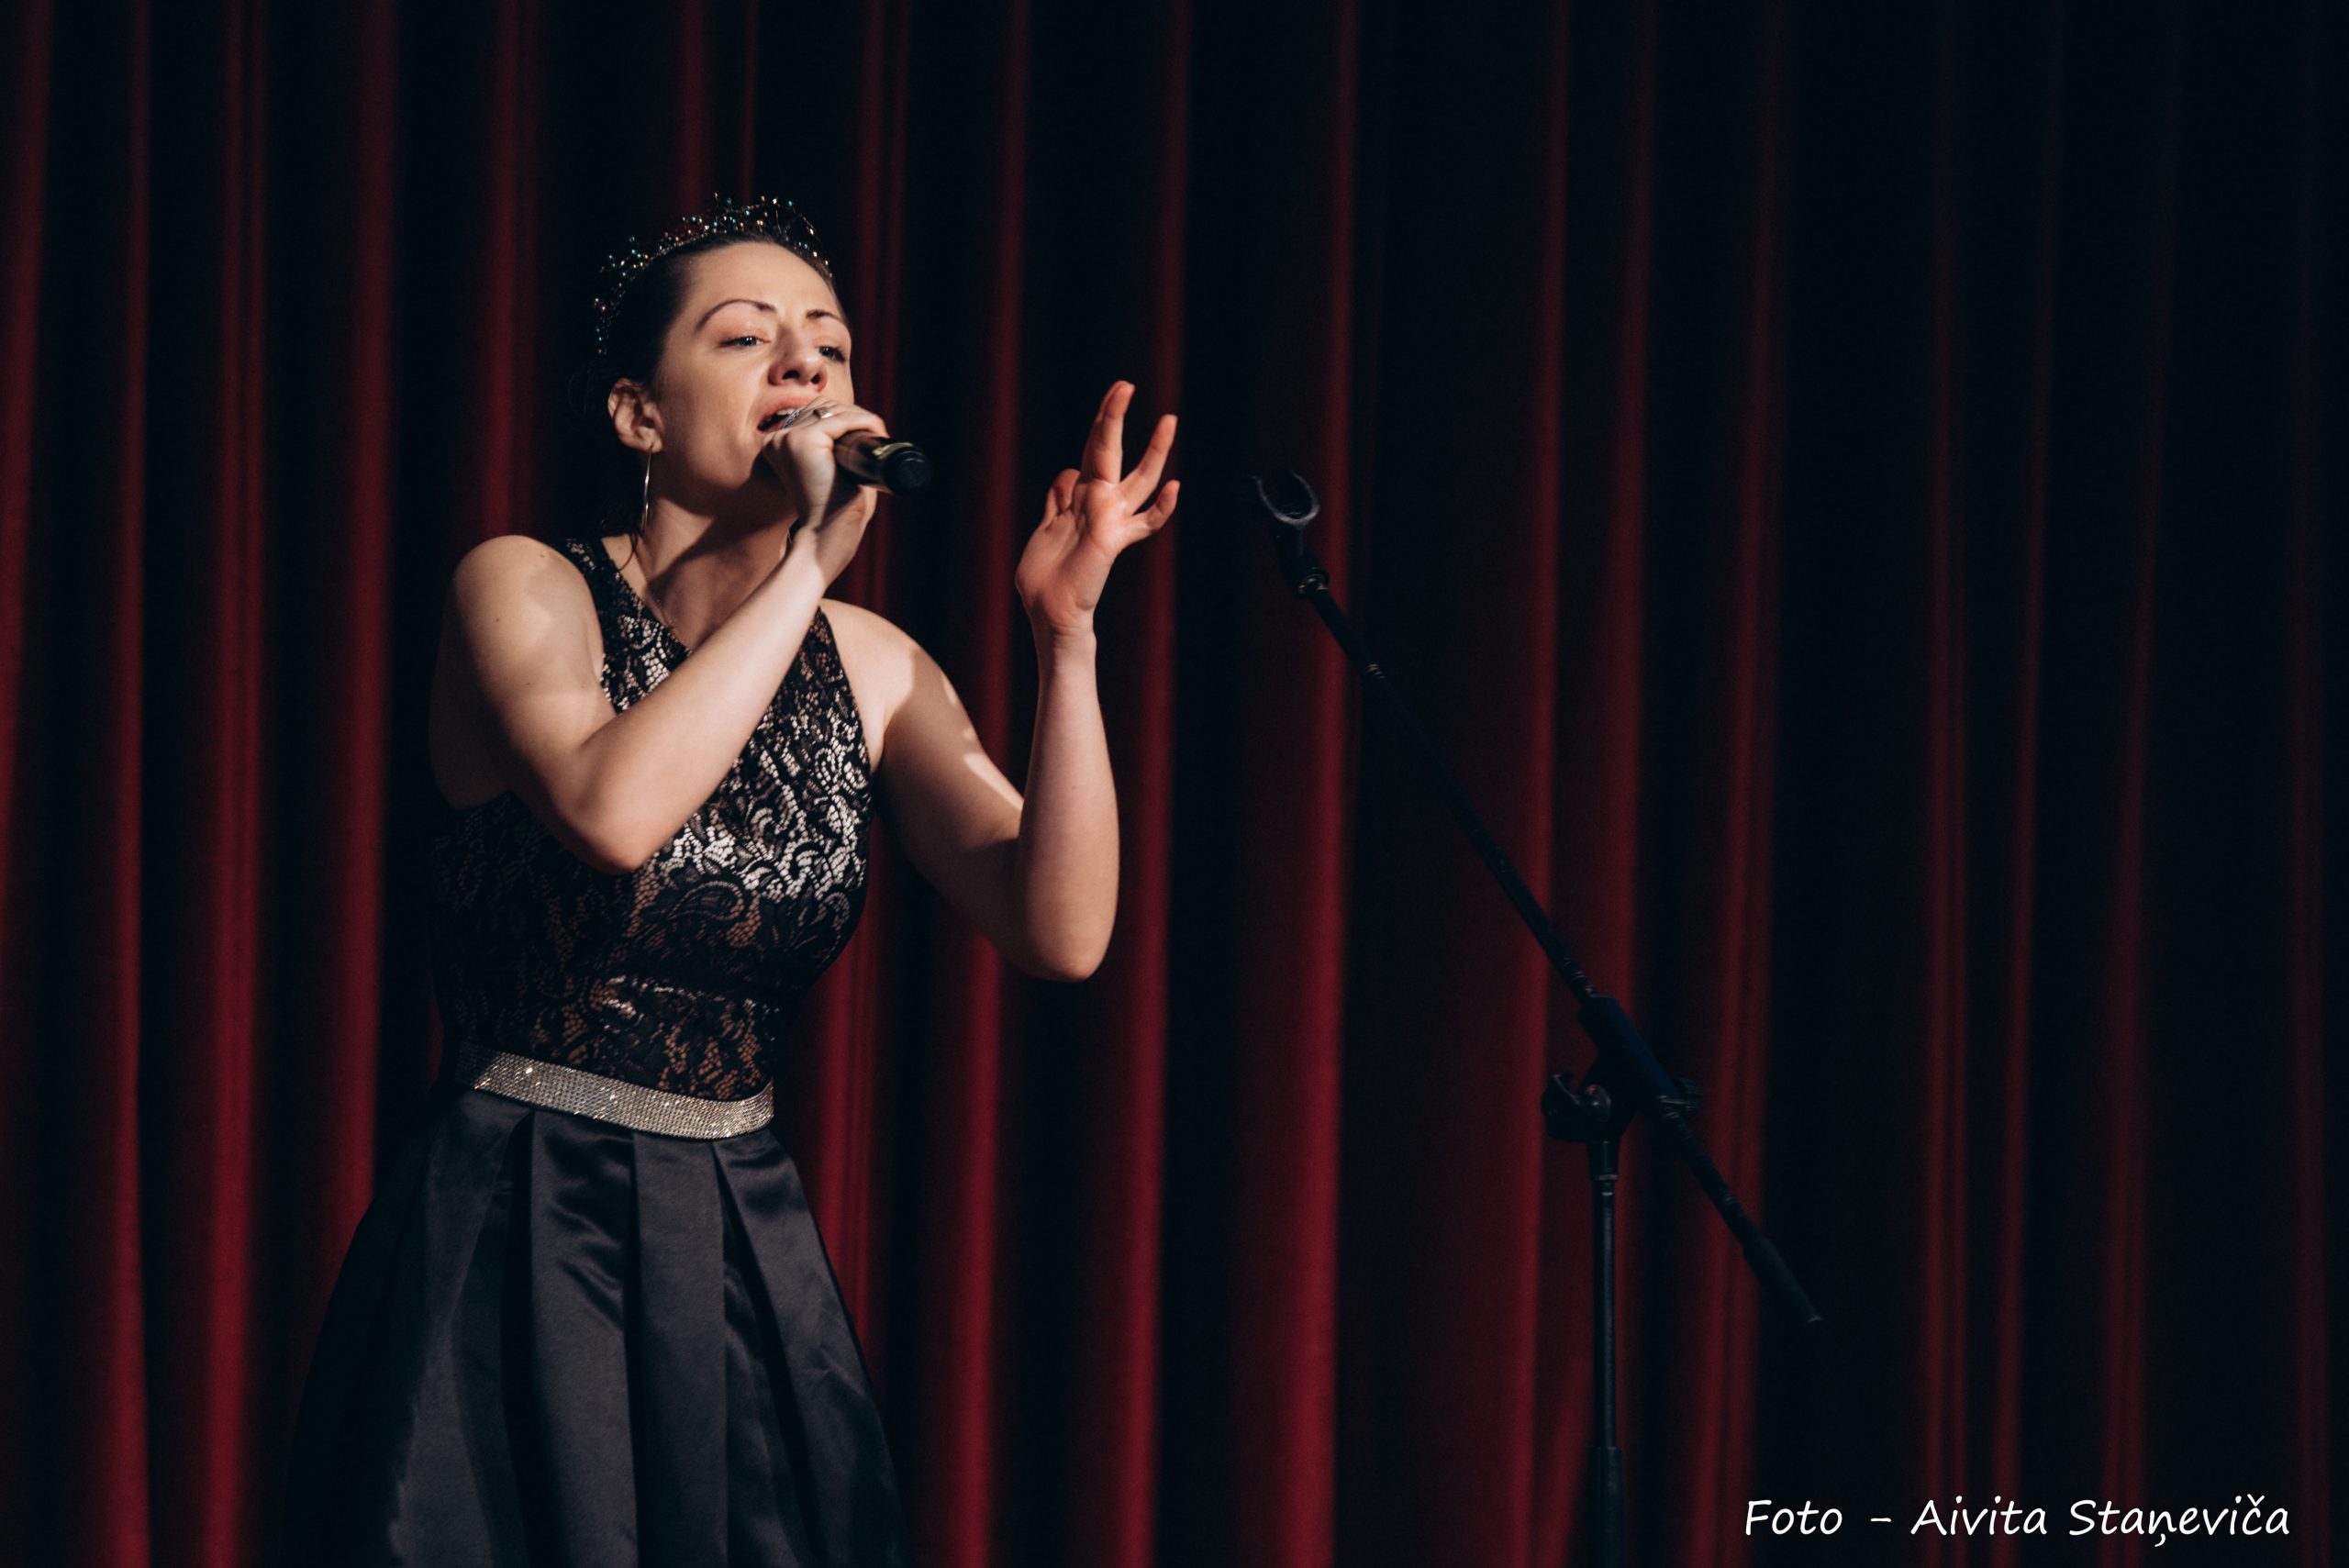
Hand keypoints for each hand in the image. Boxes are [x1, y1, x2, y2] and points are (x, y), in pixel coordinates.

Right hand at [762, 401, 886, 584]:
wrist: (827, 537)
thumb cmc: (836, 513)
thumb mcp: (833, 474)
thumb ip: (838, 451)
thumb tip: (864, 428)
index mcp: (779, 446)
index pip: (814, 413)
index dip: (846, 418)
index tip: (870, 433)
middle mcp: (778, 439)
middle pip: (823, 408)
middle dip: (855, 416)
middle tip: (879, 434)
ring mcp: (788, 438)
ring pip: (833, 411)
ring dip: (862, 418)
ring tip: (879, 435)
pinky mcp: (803, 440)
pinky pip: (841, 420)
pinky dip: (863, 422)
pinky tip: (877, 431)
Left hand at [1016, 382, 1177, 634]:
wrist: (1050, 614)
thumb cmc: (1044, 582)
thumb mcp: (1043, 532)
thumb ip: (1056, 503)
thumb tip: (1066, 474)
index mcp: (1079, 500)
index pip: (1092, 454)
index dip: (1101, 424)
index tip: (1116, 396)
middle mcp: (1099, 505)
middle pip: (1111, 452)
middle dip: (1116, 418)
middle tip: (1125, 385)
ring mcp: (1109, 520)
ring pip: (1139, 478)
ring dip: (1155, 450)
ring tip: (1169, 420)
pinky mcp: (1113, 539)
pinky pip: (1146, 522)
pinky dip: (1161, 508)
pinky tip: (1173, 488)